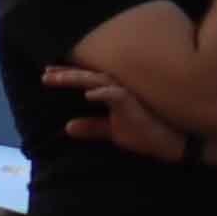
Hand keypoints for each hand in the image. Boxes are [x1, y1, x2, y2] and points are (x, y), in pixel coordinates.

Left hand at [41, 63, 188, 163]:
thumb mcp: (112, 131)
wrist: (171, 143)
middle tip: (45, 73)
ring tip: (57, 78)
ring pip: (99, 81)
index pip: (86, 82)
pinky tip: (88, 94)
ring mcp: (128, 94)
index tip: (46, 74)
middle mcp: (119, 89)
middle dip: (66, 74)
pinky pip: (117, 95)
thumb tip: (67, 127)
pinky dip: (103, 93)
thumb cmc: (146, 132)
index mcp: (112, 94)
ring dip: (77, 78)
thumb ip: (91, 127)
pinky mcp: (136, 104)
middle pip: (88, 77)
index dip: (66, 76)